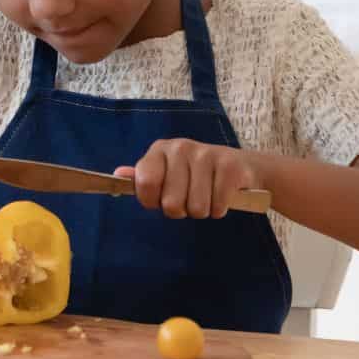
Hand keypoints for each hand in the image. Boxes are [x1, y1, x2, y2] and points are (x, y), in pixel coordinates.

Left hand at [116, 139, 264, 218]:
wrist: (242, 165)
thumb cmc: (195, 174)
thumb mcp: (167, 172)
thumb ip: (144, 176)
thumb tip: (117, 175)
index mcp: (160, 149)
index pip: (145, 184)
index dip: (152, 201)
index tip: (160, 200)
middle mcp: (180, 148)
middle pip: (171, 204)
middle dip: (181, 210)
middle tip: (189, 198)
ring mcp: (206, 155)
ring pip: (196, 209)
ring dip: (203, 211)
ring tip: (206, 196)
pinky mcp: (230, 167)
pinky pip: (218, 207)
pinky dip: (220, 209)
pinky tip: (222, 196)